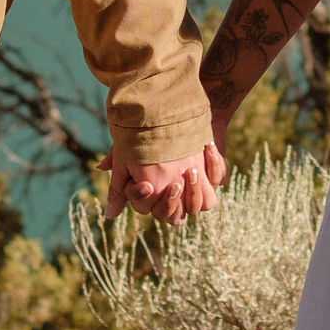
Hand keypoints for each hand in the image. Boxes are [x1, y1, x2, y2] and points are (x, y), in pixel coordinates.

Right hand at [104, 141, 225, 225]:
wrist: (177, 112)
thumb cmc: (146, 136)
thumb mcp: (129, 153)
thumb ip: (119, 179)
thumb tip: (110, 213)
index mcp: (156, 197)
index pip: (151, 210)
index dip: (149, 200)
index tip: (146, 184)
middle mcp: (178, 196)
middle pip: (175, 216)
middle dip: (174, 201)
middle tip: (175, 182)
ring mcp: (198, 186)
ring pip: (202, 204)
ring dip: (197, 190)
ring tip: (192, 170)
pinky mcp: (214, 172)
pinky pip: (219, 176)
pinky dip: (215, 164)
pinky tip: (207, 148)